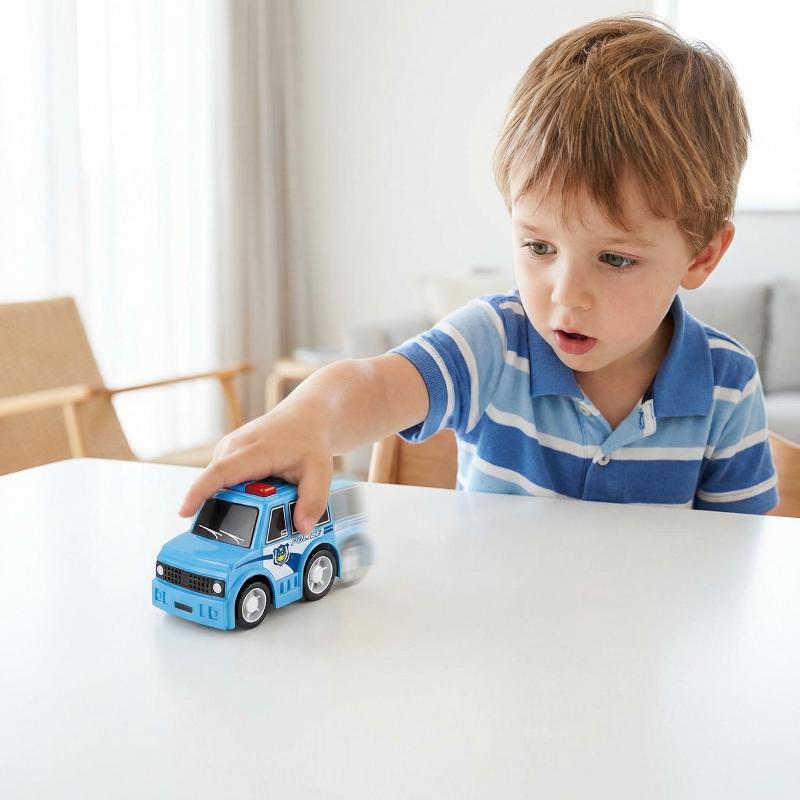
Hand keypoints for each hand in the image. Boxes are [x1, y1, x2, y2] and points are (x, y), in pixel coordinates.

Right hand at [178, 406, 333, 534]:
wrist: (305, 416)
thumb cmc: (310, 441)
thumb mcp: (320, 471)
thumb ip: (313, 501)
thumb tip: (302, 528)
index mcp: (254, 450)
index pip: (220, 472)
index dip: (200, 492)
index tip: (184, 511)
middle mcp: (234, 447)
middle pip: (218, 485)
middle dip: (227, 510)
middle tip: (254, 528)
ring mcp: (228, 449)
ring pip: (221, 484)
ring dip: (238, 501)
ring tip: (272, 496)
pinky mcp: (228, 454)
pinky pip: (225, 479)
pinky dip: (238, 492)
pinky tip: (264, 491)